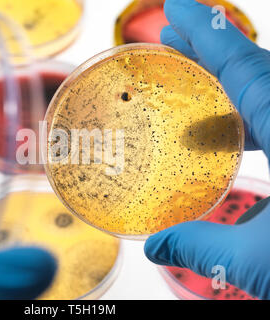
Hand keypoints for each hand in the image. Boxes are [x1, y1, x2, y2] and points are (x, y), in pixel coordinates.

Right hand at [144, 0, 269, 299]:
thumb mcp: (261, 261)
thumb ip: (201, 246)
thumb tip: (154, 248)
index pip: (247, 68)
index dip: (208, 35)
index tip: (176, 9)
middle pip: (257, 72)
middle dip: (210, 51)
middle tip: (171, 39)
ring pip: (269, 95)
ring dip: (226, 85)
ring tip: (189, 82)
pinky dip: (249, 117)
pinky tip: (226, 131)